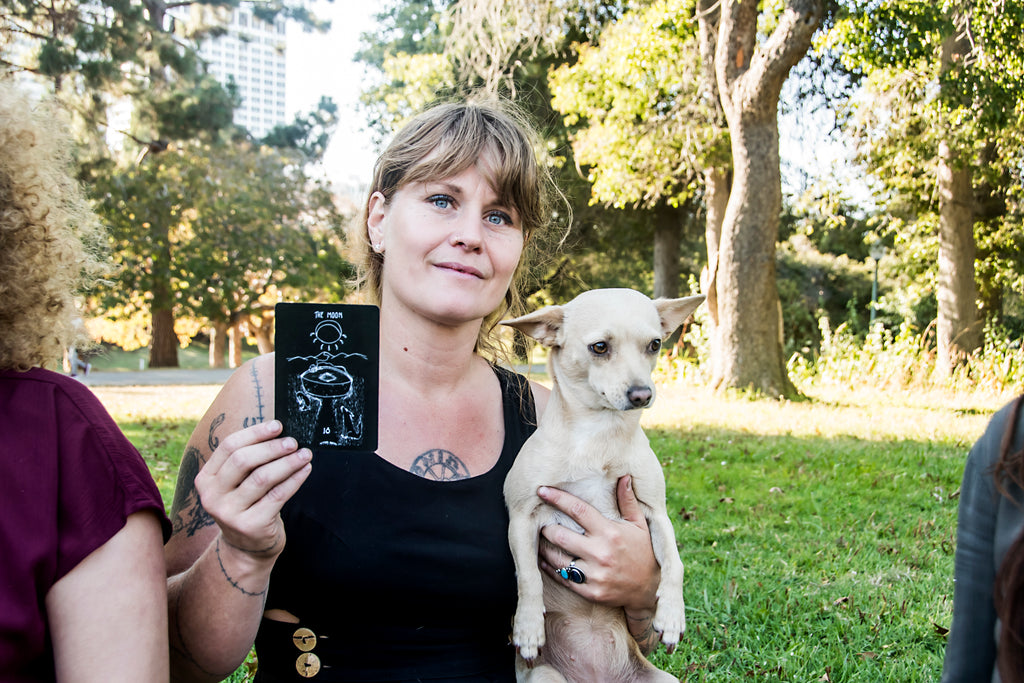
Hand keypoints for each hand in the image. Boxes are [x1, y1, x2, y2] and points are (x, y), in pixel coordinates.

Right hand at [194, 420, 311, 559]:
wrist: (247, 547)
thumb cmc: (247, 504)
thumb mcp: (236, 483)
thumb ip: (248, 460)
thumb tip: (278, 431)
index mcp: (205, 479)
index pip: (229, 447)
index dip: (255, 433)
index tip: (278, 425)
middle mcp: (212, 496)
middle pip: (243, 461)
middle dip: (272, 448)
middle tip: (294, 442)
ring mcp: (229, 513)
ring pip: (262, 478)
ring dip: (288, 462)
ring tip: (305, 454)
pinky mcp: (251, 525)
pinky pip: (277, 495)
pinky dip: (295, 479)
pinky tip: (305, 470)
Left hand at [537, 475, 659, 612]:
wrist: (649, 590)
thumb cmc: (643, 552)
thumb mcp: (639, 525)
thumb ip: (628, 501)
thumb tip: (624, 476)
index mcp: (610, 533)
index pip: (578, 510)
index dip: (557, 498)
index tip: (542, 491)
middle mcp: (600, 553)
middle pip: (560, 536)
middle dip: (546, 527)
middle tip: (539, 521)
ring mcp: (594, 574)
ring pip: (557, 559)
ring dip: (544, 548)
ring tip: (538, 540)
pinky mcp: (590, 591)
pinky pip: (562, 578)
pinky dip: (549, 568)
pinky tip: (542, 560)